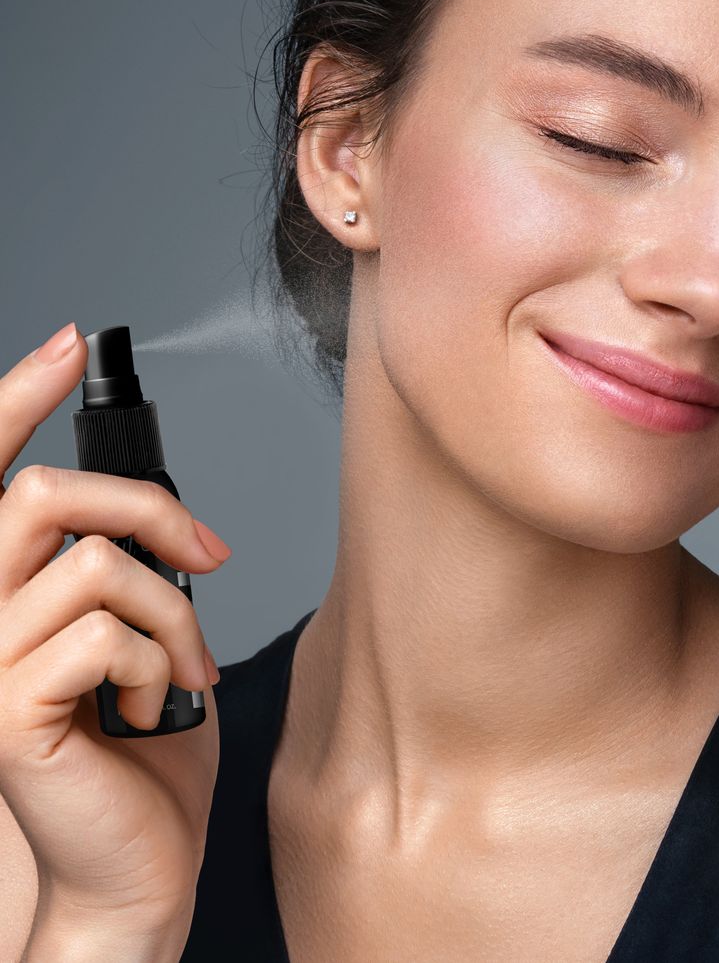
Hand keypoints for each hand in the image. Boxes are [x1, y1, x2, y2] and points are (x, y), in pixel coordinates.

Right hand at [0, 322, 228, 929]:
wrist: (135, 863)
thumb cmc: (141, 752)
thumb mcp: (140, 637)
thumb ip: (124, 572)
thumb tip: (161, 519)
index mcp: (3, 592)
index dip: (16, 398)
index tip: (65, 345)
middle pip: (45, 495)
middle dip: (151, 510)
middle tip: (208, 556)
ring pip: (99, 568)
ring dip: (173, 617)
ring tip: (180, 671)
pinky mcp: (5, 713)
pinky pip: (107, 635)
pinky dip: (159, 664)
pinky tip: (149, 710)